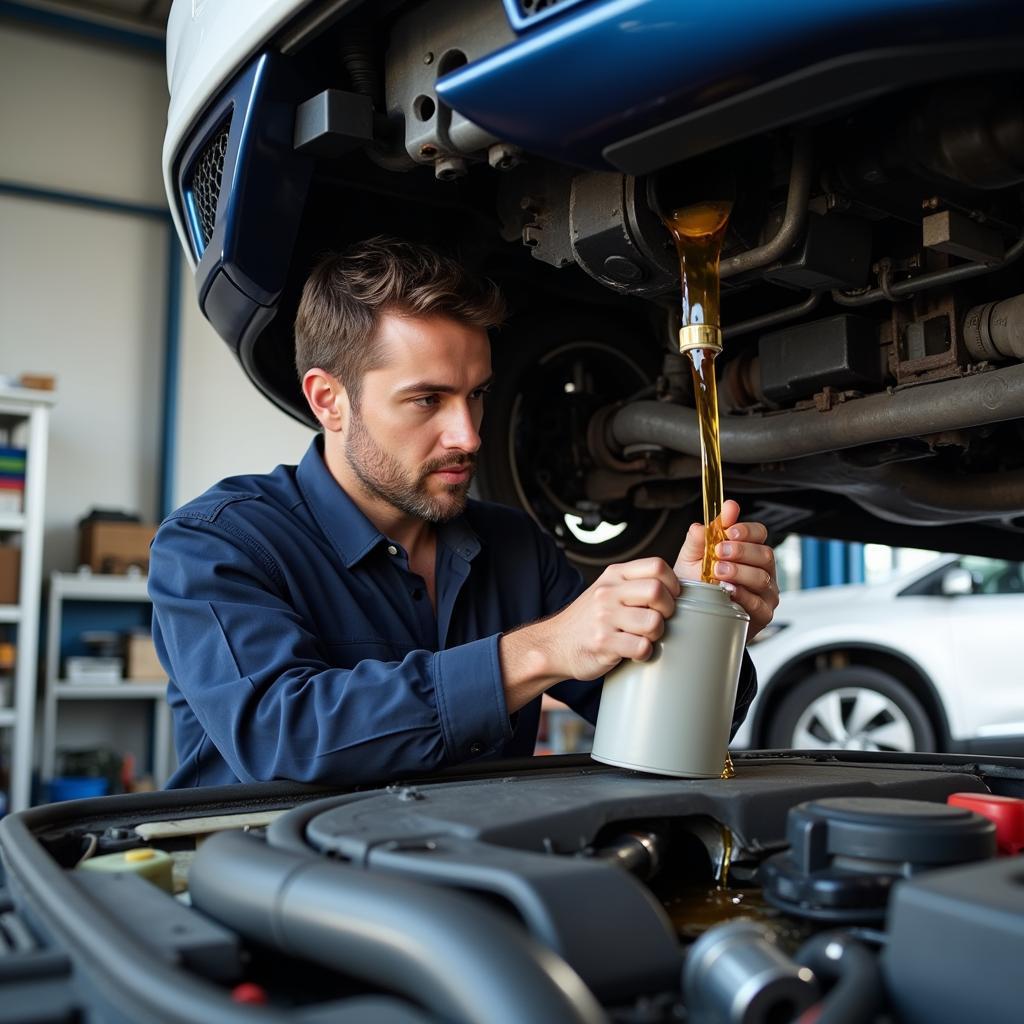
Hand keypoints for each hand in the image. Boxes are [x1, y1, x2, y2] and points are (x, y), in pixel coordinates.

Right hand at [499, 557, 679, 711]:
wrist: (554, 644)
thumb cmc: (588, 619)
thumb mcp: (607, 590)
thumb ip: (634, 584)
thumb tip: (674, 588)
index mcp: (613, 575)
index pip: (656, 566)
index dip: (672, 583)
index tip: (671, 597)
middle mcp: (608, 592)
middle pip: (657, 592)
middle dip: (668, 610)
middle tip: (660, 620)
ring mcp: (604, 618)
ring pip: (653, 622)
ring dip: (656, 634)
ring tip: (645, 637)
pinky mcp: (603, 643)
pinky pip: (642, 647)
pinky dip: (644, 653)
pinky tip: (635, 652)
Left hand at [673, 499, 778, 640]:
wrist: (693, 614)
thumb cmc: (696, 584)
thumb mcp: (692, 558)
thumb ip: (699, 538)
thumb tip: (705, 522)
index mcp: (749, 551)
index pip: (759, 533)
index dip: (747, 530)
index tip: (729, 530)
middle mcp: (762, 570)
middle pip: (765, 554)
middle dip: (741, 551)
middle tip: (719, 552)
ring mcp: (765, 592)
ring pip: (762, 577)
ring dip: (739, 572)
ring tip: (717, 572)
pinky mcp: (763, 614)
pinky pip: (758, 603)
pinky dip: (742, 595)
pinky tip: (728, 591)